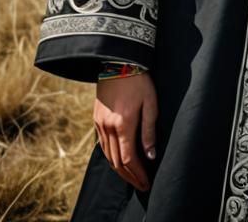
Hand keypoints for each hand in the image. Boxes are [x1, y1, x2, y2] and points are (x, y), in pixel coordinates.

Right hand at [94, 72, 157, 191]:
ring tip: (132, 177)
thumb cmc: (139, 81)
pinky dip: (110, 157)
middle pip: (117, 162)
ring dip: (120, 170)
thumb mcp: (151, 103)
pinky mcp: (96, 119)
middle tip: (141, 184)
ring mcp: (100, 124)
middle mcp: (108, 128)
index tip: (147, 182)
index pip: (129, 159)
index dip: (138, 174)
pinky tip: (119, 160)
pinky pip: (102, 146)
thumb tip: (151, 155)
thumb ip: (149, 130)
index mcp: (123, 124)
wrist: (117, 62)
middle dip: (130, 177)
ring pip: (107, 156)